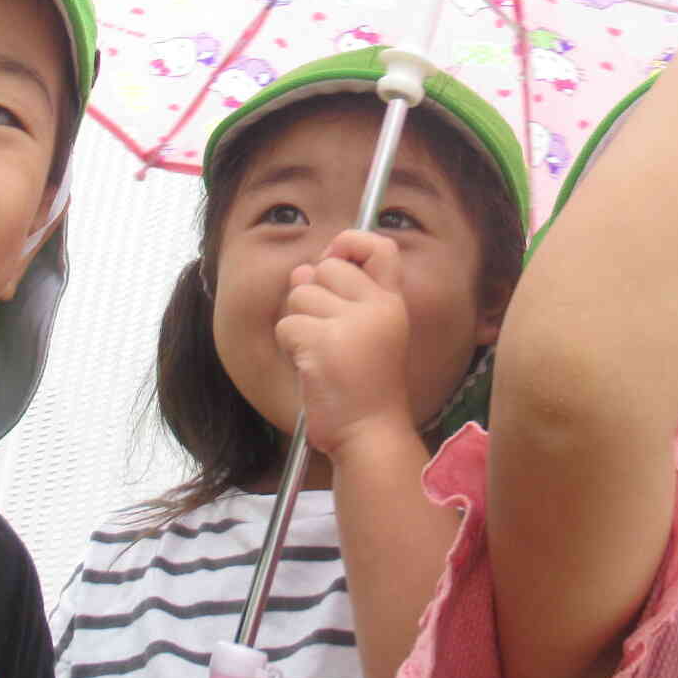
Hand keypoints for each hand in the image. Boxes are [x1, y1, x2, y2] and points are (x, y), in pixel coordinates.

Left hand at [276, 230, 412, 457]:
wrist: (369, 434)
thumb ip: (339, 296)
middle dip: (312, 296)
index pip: (379, 247)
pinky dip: (289, 347)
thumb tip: (302, 270)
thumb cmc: (364, 388)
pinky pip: (286, 325)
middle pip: (324, 267)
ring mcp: (351, 323)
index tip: (335, 259)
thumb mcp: (366, 334)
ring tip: (321, 355)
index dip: (350, 243)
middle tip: (326, 335)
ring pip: (299, 294)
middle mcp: (377, 307)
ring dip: (299, 324)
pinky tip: (310, 368)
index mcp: (392, 303)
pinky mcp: (323, 342)